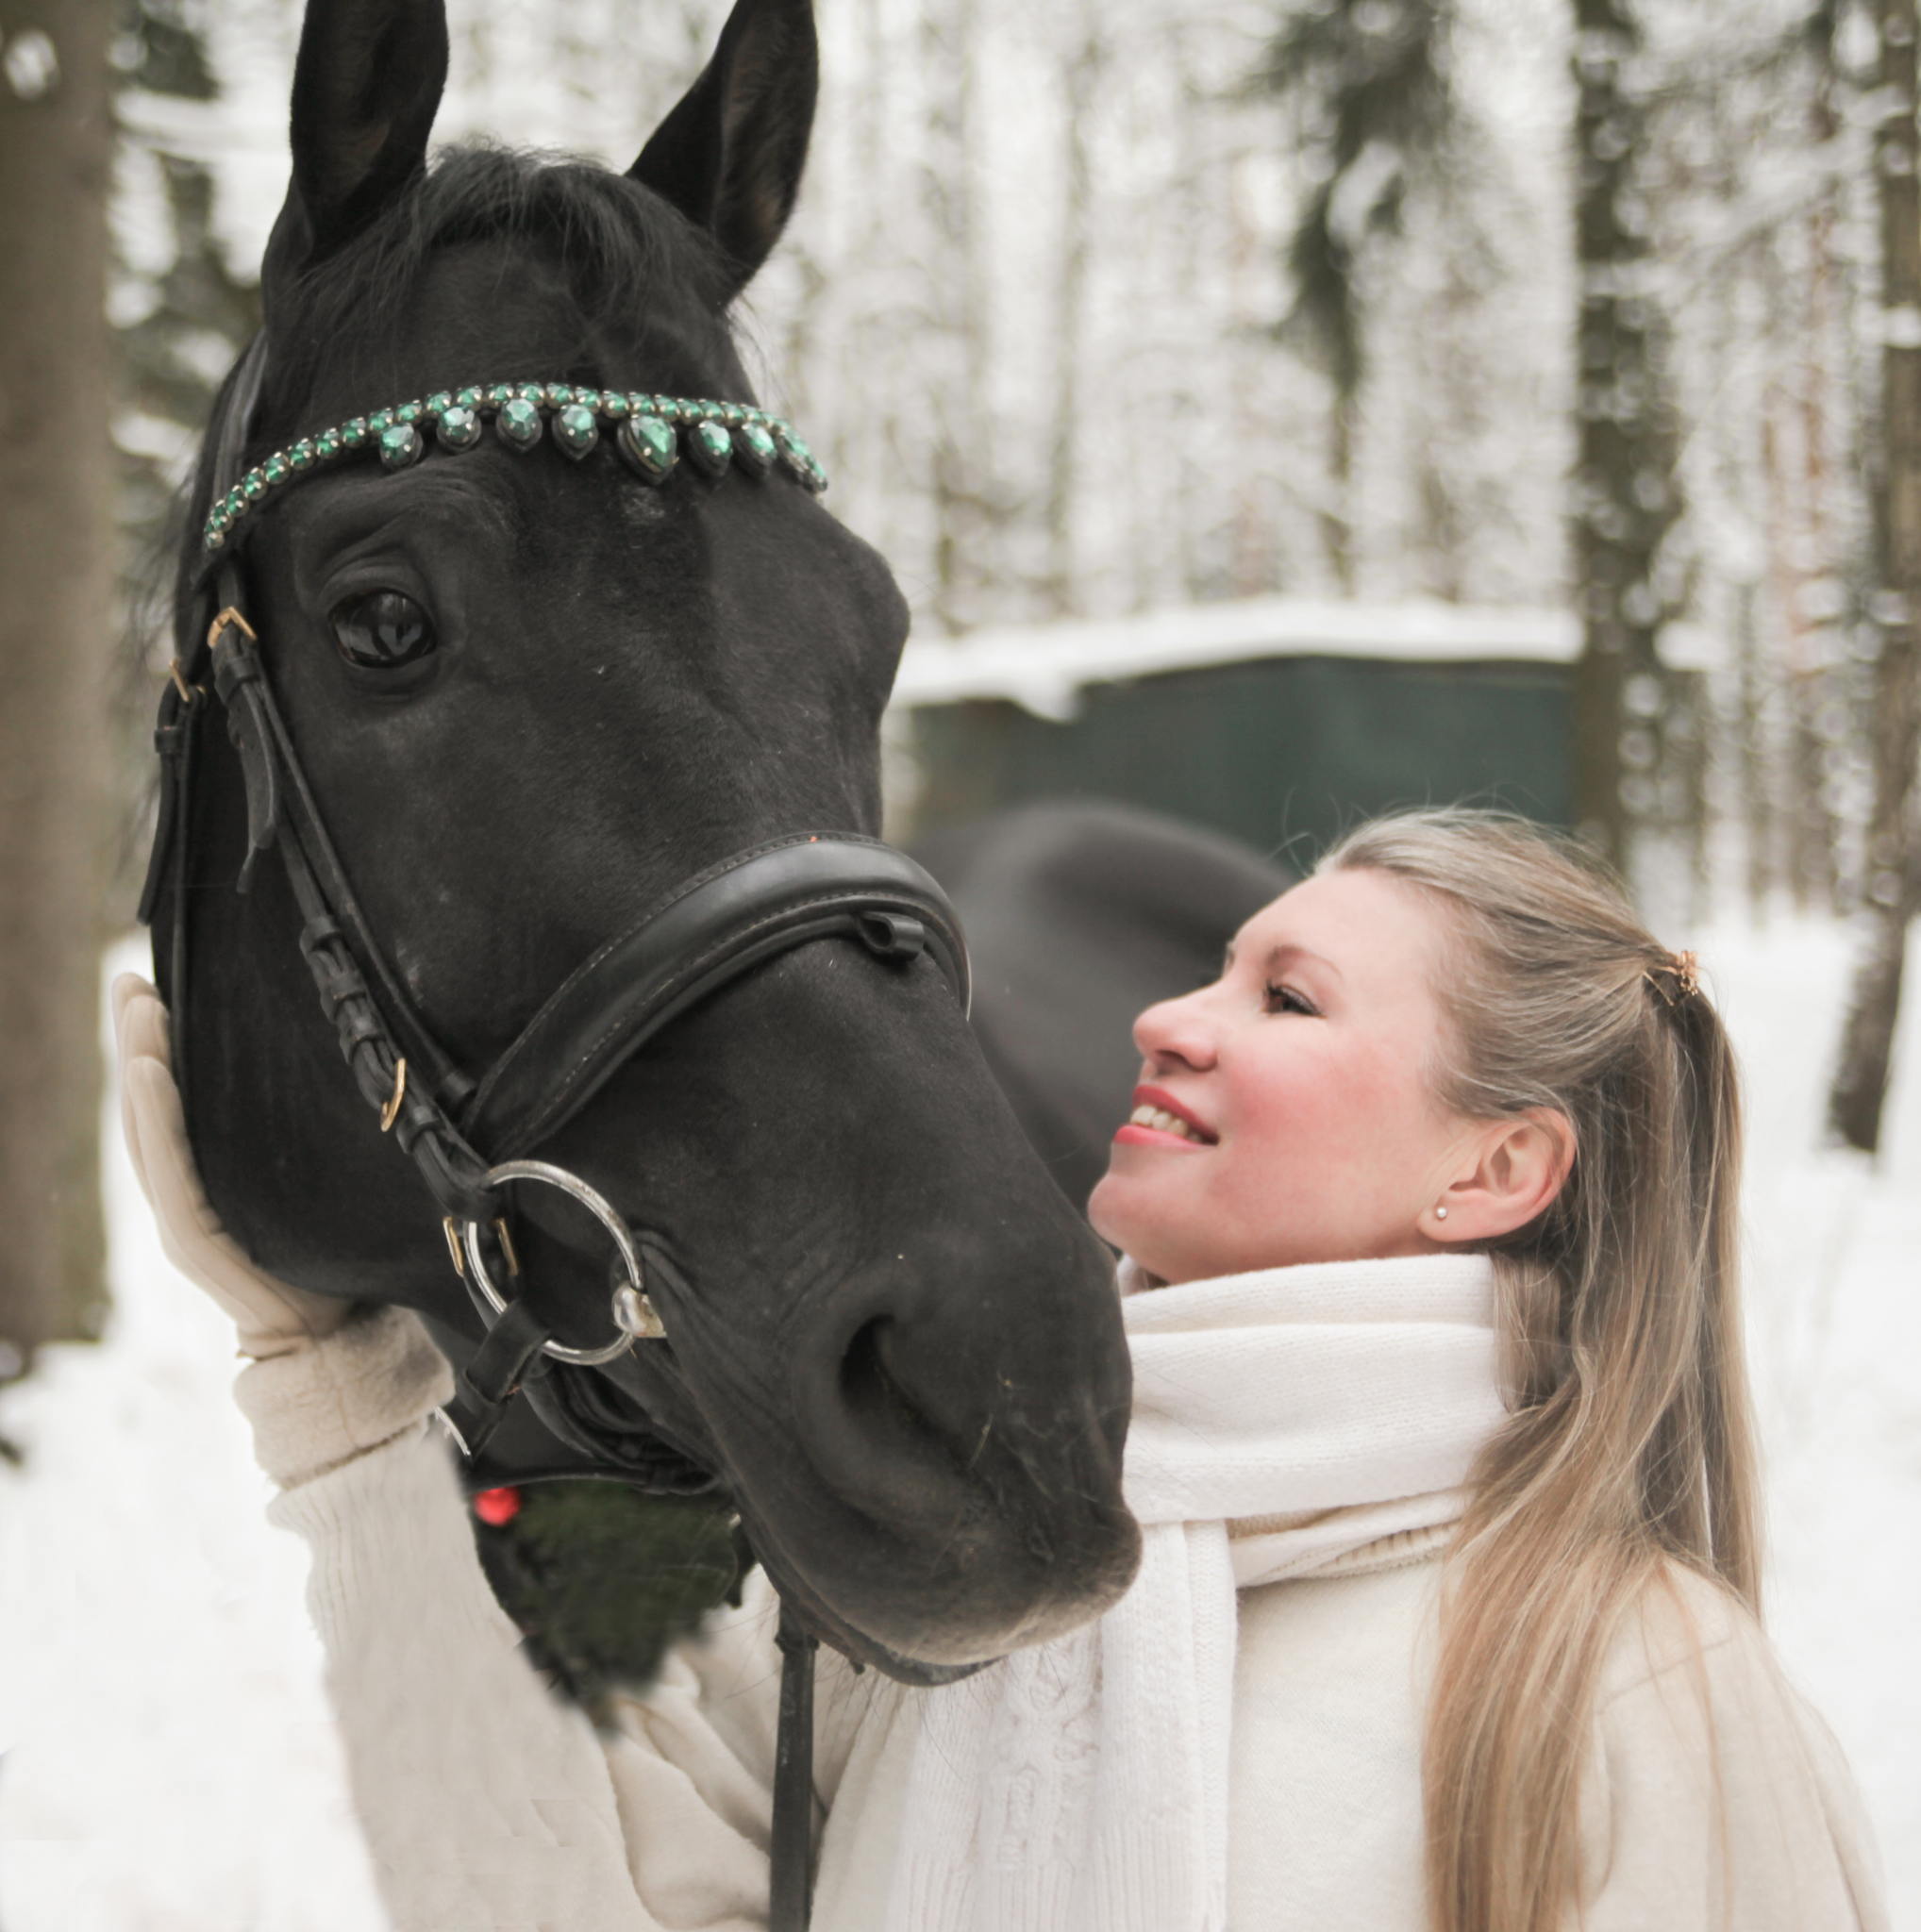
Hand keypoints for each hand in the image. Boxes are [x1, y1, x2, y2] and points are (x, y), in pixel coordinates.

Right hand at [113, 973, 354, 1359]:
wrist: (336, 1338)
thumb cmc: (333, 1258)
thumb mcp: (316, 1184)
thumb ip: (302, 1141)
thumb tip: (337, 1068)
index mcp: (209, 1178)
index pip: (173, 1102)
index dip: (158, 1047)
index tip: (152, 986)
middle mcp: (187, 1192)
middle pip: (149, 1106)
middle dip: (138, 1040)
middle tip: (130, 978)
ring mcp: (185, 1217)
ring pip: (149, 1130)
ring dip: (140, 1063)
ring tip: (138, 1007)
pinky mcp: (196, 1242)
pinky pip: (171, 1173)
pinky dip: (156, 1120)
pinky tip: (150, 1072)